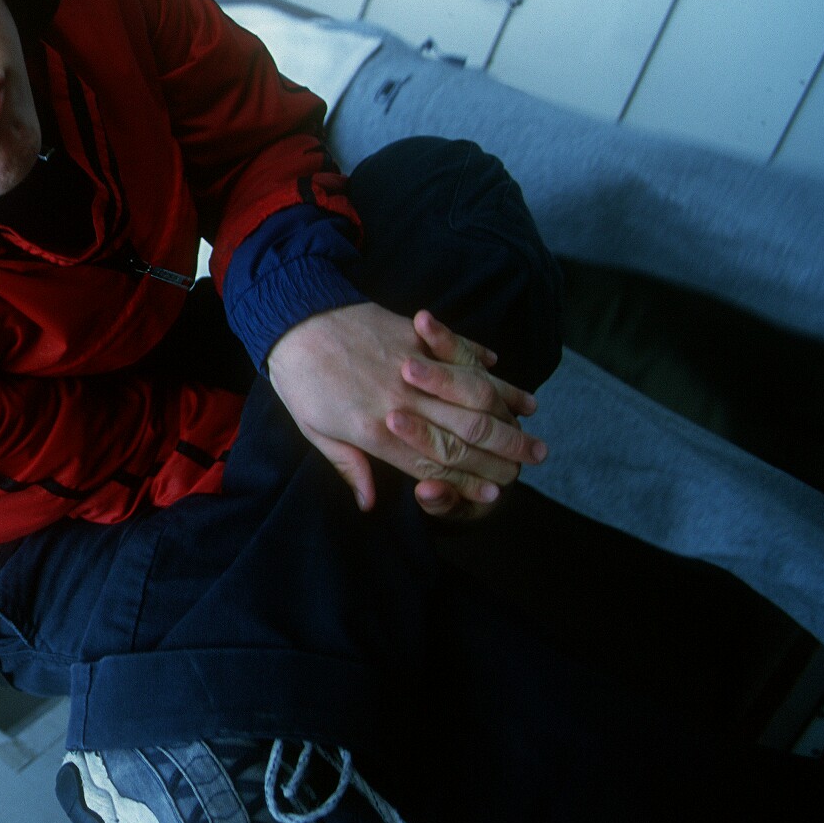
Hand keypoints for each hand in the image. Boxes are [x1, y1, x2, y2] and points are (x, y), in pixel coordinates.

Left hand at [266, 303, 545, 518]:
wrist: (289, 317)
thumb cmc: (298, 380)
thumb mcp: (315, 431)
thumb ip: (350, 467)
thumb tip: (369, 505)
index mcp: (374, 430)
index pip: (433, 464)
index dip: (468, 479)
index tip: (497, 490)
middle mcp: (399, 400)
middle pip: (463, 433)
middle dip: (503, 450)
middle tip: (533, 460)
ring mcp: (409, 366)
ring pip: (471, 394)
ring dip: (508, 413)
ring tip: (534, 427)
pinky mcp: (412, 335)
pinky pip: (459, 354)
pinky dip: (489, 369)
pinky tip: (508, 381)